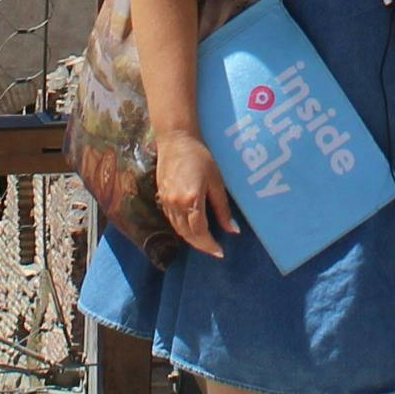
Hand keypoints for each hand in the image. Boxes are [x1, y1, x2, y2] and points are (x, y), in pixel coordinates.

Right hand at [152, 128, 239, 258]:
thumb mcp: (216, 182)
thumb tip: (233, 230)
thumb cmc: (200, 157)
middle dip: (202, 245)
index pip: (200, 232)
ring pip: (178, 230)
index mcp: (191, 199)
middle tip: (215, 251)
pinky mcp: (161, 197)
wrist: (176, 140)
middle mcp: (176, 204)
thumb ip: (223, 208)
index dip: (210, 245)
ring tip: (206, 243)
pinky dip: (182, 229)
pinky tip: (192, 229)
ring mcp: (166, 202)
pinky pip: (172, 220)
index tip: (220, 253)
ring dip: (192, 239)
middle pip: (188, 234)